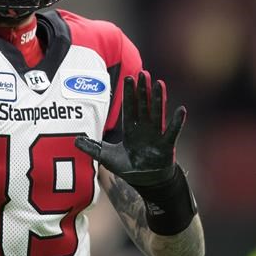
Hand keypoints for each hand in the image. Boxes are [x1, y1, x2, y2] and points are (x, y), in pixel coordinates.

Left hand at [75, 71, 186, 186]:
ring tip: (159, 83)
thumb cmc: (129, 168)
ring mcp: (156, 136)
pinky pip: (172, 132)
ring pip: (156, 113)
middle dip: (142, 90)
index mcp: (131, 129)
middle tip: (143, 73)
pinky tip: (181, 109)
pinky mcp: (166, 146)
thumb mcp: (107, 157)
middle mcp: (144, 129)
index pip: (129, 108)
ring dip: (158, 99)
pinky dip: (177, 122)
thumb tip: (74, 140)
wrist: (147, 182)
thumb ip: (92, 148)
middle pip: (143, 106)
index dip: (129, 94)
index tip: (129, 77)